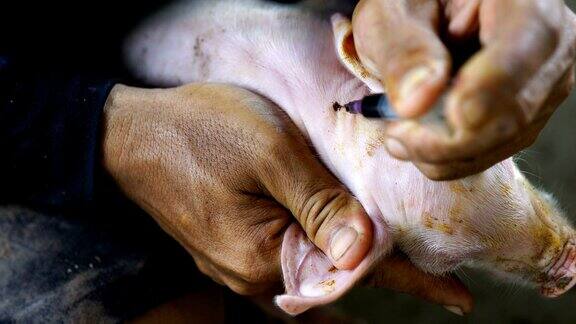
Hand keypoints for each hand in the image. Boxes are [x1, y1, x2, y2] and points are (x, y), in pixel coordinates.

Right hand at [101, 83, 471, 312]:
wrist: (131, 134)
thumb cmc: (200, 133)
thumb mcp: (271, 154)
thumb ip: (321, 204)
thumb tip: (366, 250)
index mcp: (265, 258)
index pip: (356, 273)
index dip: (412, 281)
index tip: (458, 297)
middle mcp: (251, 274)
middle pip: (333, 276)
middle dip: (381, 270)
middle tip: (431, 269)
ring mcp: (236, 264)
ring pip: (310, 270)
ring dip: (349, 263)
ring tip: (389, 260)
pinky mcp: (227, 247)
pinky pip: (284, 261)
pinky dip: (317, 256)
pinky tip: (329, 256)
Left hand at [353, 0, 575, 179]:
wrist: (420, 23)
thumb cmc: (408, 7)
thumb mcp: (392, 15)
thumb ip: (403, 51)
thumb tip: (418, 101)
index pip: (526, 43)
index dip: (493, 86)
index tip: (457, 114)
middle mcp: (545, 45)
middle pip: (516, 110)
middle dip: (451, 137)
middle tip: (397, 132)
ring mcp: (539, 88)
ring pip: (499, 142)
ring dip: (440, 151)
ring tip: (397, 132)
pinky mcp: (520, 121)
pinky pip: (486, 155)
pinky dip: (443, 159)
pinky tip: (413, 140)